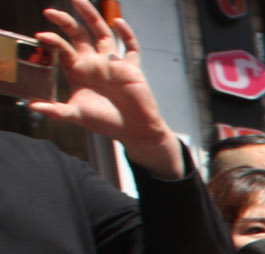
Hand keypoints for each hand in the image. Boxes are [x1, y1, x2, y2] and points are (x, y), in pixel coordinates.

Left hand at [33, 0, 180, 178]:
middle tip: (50, 11)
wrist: (134, 131)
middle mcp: (94, 62)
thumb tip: (32, 106)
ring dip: (91, 16)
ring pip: (102, 33)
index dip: (53, 40)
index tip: (41, 36)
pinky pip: (130, 47)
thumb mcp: (77, 115)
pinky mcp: (131, 68)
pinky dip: (126, 34)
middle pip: (79, 34)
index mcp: (78, 70)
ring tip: (79, 1)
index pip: (63, 48)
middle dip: (65, 21)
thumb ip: (56, 111)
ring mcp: (112, 63)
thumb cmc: (106, 122)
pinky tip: (118, 22)